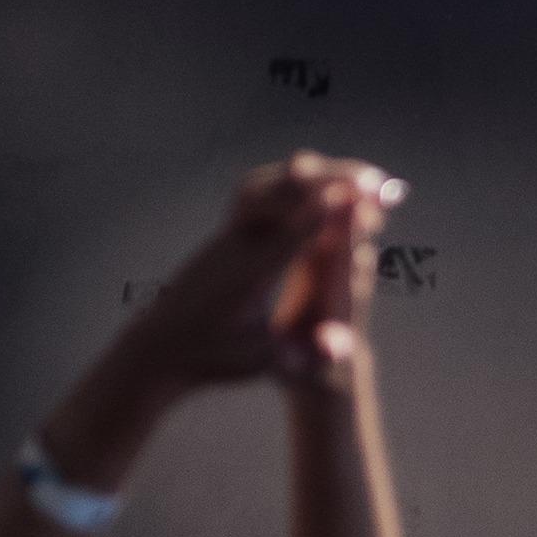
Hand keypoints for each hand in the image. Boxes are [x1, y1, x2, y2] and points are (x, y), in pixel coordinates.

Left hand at [118, 154, 399, 397]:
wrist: (158, 344)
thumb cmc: (211, 358)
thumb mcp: (260, 364)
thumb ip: (300, 356)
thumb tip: (342, 352)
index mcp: (248, 278)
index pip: (290, 237)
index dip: (326, 214)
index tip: (362, 197)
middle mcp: (236, 245)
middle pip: (283, 195)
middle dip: (332, 180)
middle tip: (379, 179)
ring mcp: (228, 233)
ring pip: (269, 183)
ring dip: (316, 173)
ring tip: (361, 176)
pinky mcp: (227, 230)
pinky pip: (262, 189)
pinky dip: (297, 181)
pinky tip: (323, 182)